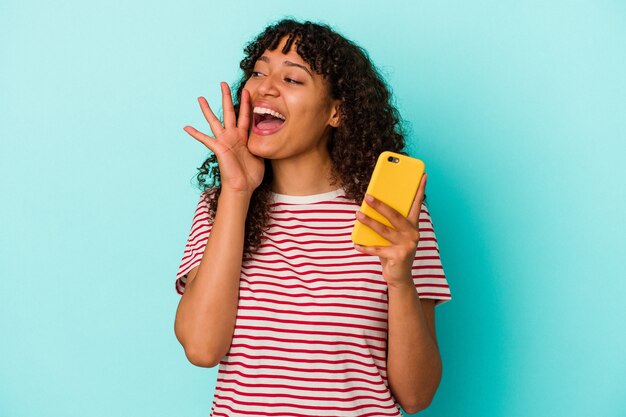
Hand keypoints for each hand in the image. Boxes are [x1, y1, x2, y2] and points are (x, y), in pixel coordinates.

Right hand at [183, 82, 264, 194]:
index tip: (247, 90)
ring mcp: (224, 142)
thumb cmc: (251, 176)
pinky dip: (196, 133)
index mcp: (243, 137)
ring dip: (207, 110)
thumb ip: (261, 144)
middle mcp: (232, 137)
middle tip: (223, 83)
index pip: (245, 116)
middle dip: (226, 97)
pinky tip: (186, 127)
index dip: (246, 103)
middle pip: (229, 112)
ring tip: (200, 98)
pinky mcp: (218, 149)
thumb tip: (269, 138)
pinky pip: (205, 139)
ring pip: (215, 121)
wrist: (243, 188)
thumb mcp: (261, 156)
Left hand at [353, 173, 427, 287]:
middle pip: (395, 216)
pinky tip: (356, 243)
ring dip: (369, 222)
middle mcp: (413, 234)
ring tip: (357, 215)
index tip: (422, 175)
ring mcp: (407, 245)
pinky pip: (378, 249)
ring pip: (384, 231)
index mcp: (413, 226)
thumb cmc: (395, 251)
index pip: (417, 204)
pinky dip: (365, 247)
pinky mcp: (399, 256)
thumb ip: (389, 223)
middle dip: (380, 205)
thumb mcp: (395, 236)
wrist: (400, 277)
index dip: (420, 189)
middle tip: (367, 196)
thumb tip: (370, 208)